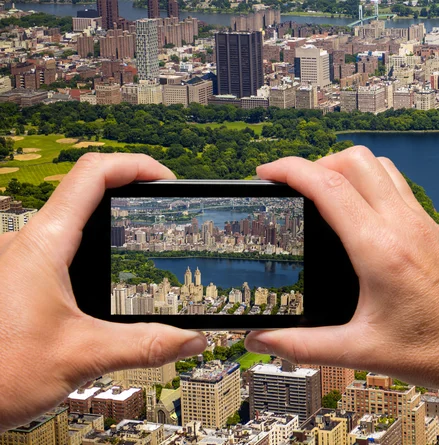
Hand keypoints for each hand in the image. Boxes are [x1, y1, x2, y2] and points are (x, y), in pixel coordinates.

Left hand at [0, 153, 205, 431]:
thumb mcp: (83, 356)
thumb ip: (145, 345)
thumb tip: (191, 338)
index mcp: (44, 245)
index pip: (93, 175)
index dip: (136, 166)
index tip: (165, 178)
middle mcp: (26, 243)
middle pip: (83, 189)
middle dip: (127, 191)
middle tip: (158, 209)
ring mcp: (17, 259)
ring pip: (68, 219)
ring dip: (106, 222)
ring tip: (138, 240)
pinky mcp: (13, 277)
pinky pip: (55, 246)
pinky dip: (87, 249)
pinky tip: (101, 278)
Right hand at [247, 146, 438, 388]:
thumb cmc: (436, 352)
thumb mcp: (360, 351)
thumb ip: (303, 345)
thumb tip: (262, 340)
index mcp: (381, 250)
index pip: (328, 187)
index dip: (290, 171)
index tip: (267, 173)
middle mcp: (403, 226)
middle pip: (354, 160)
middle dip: (316, 162)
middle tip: (294, 187)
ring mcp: (422, 223)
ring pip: (378, 166)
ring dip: (346, 167)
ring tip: (323, 193)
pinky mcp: (432, 228)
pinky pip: (396, 185)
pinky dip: (369, 182)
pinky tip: (358, 213)